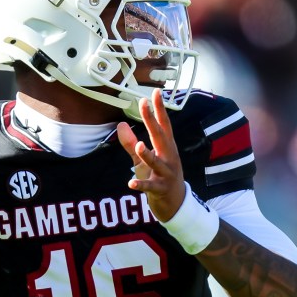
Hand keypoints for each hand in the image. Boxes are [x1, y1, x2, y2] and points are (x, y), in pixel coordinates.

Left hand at [117, 89, 185, 221]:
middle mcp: (169, 158)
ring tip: (140, 145)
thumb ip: (131, 144)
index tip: (156, 92)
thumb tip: (120, 124)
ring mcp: (166, 174)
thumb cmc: (160, 177)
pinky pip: (150, 187)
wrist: (175, 204)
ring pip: (157, 163)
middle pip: (161, 137)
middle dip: (152, 121)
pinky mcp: (160, 189)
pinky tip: (130, 182)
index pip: (163, 125)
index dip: (159, 109)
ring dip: (148, 155)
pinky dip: (141, 184)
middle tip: (144, 105)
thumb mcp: (144, 160)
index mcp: (166, 148)